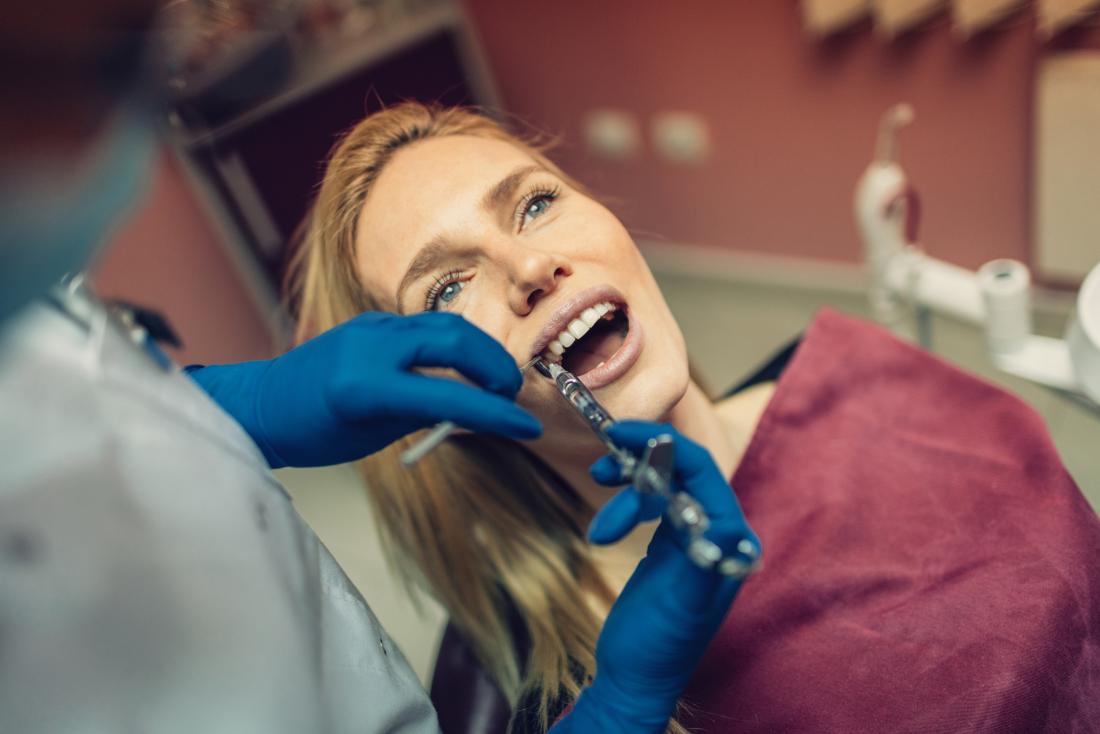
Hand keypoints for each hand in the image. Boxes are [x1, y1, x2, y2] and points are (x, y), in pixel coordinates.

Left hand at [187, 311, 540, 467]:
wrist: (262, 404)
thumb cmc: (313, 432)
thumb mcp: (374, 435)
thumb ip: (426, 414)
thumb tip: (476, 407)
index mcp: (364, 387)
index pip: (447, 397)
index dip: (495, 415)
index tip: (528, 430)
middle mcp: (369, 345)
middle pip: (456, 341)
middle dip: (495, 368)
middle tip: (509, 397)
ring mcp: (371, 325)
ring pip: (446, 325)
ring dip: (480, 351)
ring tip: (494, 382)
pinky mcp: (373, 319)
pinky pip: (427, 326)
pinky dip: (455, 345)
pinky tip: (463, 367)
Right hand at [553, 422, 759, 733]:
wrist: (633, 679)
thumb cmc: (660, 648)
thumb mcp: (682, 606)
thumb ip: (703, 563)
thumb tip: (723, 528)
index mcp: (731, 537)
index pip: (702, 471)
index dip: (664, 445)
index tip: (621, 435)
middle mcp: (716, 530)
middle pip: (680, 471)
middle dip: (640, 463)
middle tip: (601, 465)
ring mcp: (691, 535)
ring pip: (660, 484)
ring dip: (627, 487)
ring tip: (600, 509)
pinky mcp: (667, 543)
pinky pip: (650, 502)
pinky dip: (625, 502)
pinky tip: (604, 523)